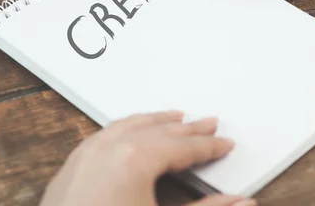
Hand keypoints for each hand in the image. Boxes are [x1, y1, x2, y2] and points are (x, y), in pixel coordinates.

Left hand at [40, 111, 255, 205]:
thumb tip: (242, 204)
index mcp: (135, 160)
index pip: (183, 147)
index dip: (209, 147)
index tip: (225, 144)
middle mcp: (109, 149)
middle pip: (160, 130)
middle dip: (188, 129)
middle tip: (210, 125)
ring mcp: (87, 155)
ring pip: (130, 125)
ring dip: (157, 120)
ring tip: (176, 117)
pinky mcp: (72, 166)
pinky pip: (106, 133)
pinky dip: (128, 126)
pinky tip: (131, 130)